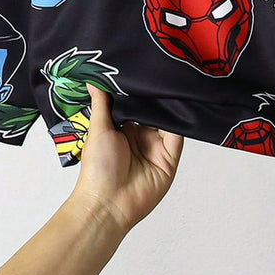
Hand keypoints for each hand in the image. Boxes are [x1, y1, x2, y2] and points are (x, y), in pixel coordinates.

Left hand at [68, 83, 183, 237]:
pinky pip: (178, 136)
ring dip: (171, 107)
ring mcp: (156, 147)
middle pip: (155, 111)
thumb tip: (94, 81)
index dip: (141, 91)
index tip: (146, 70)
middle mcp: (141, 137)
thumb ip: (102, 104)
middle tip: (164, 73)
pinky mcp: (169, 158)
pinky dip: (181, 123)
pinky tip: (181, 108)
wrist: (108, 203)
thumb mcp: (98, 130)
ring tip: (175, 85)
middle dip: (158, 97)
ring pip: (168, 121)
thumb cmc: (97, 169)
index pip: (137, 105)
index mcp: (123, 129)